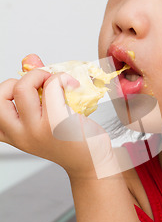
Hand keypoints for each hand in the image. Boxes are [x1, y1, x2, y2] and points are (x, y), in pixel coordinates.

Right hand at [0, 54, 117, 179]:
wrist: (93, 163)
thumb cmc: (72, 140)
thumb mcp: (47, 116)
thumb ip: (36, 88)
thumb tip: (30, 58)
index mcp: (13, 135)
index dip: (8, 90)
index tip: (31, 91)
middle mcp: (21, 134)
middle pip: (2, 94)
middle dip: (22, 80)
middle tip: (42, 85)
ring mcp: (38, 130)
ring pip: (23, 87)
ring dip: (41, 75)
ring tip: (57, 83)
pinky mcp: (58, 123)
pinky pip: (52, 86)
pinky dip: (62, 78)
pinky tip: (72, 86)